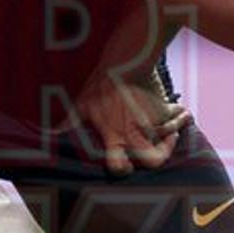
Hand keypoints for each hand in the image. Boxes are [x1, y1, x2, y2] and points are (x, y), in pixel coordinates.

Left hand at [64, 71, 189, 174]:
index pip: (119, 166)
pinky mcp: (164, 109)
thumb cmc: (99, 85)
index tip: (125, 167)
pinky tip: (180, 115)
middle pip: (154, 160)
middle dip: (159, 158)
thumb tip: (51, 136)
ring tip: (170, 132)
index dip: (122, 170)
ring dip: (172, 136)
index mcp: (114, 136)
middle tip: (158, 151)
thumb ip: (71, 124)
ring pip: (170, 138)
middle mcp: (134, 133)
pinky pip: (180, 118)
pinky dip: (182, 117)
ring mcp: (152, 122)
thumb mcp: (81, 105)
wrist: (124, 62)